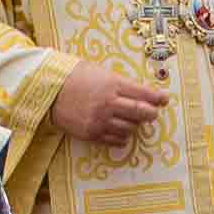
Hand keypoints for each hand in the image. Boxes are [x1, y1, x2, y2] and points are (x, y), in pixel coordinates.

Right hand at [52, 61, 168, 144]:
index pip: (143, 93)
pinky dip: (123, 136)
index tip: (164, 100)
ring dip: (135, 125)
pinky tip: (121, 130)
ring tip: (131, 120)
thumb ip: (121, 83)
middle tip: (152, 113)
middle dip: (151, 113)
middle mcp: (108, 103)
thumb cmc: (76, 77)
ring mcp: (100, 120)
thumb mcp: (100, 72)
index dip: (157, 98)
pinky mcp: (92, 134)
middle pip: (141, 113)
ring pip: (131, 129)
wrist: (49, 91)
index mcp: (112, 84)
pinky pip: (116, 140)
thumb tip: (143, 93)